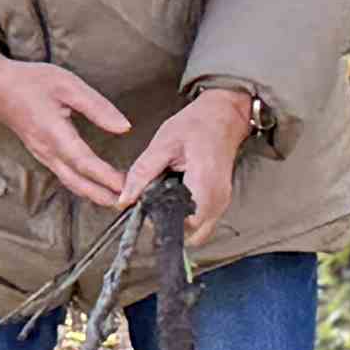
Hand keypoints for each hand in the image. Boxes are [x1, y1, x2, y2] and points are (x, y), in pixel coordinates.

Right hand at [0, 50, 133, 205]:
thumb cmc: (31, 83)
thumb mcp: (68, 85)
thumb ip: (97, 107)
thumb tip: (124, 127)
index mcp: (53, 133)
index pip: (83, 161)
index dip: (105, 176)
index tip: (127, 185)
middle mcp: (47, 151)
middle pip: (77, 182)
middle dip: (103, 195)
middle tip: (128, 202)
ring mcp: (43, 156)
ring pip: (71, 183)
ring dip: (95, 194)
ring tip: (119, 199)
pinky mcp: (43, 156)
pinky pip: (65, 176)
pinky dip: (84, 185)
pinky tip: (98, 186)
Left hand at [120, 88, 255, 243]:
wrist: (225, 115)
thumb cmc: (199, 124)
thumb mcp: (163, 143)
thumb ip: (142, 173)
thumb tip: (125, 199)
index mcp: (204, 181)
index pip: (185, 223)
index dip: (162, 221)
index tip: (149, 208)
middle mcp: (218, 197)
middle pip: (192, 234)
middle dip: (170, 226)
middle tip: (155, 204)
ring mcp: (223, 201)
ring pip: (199, 232)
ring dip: (180, 222)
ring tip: (167, 197)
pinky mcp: (221, 201)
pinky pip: (204, 222)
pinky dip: (188, 215)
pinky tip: (178, 196)